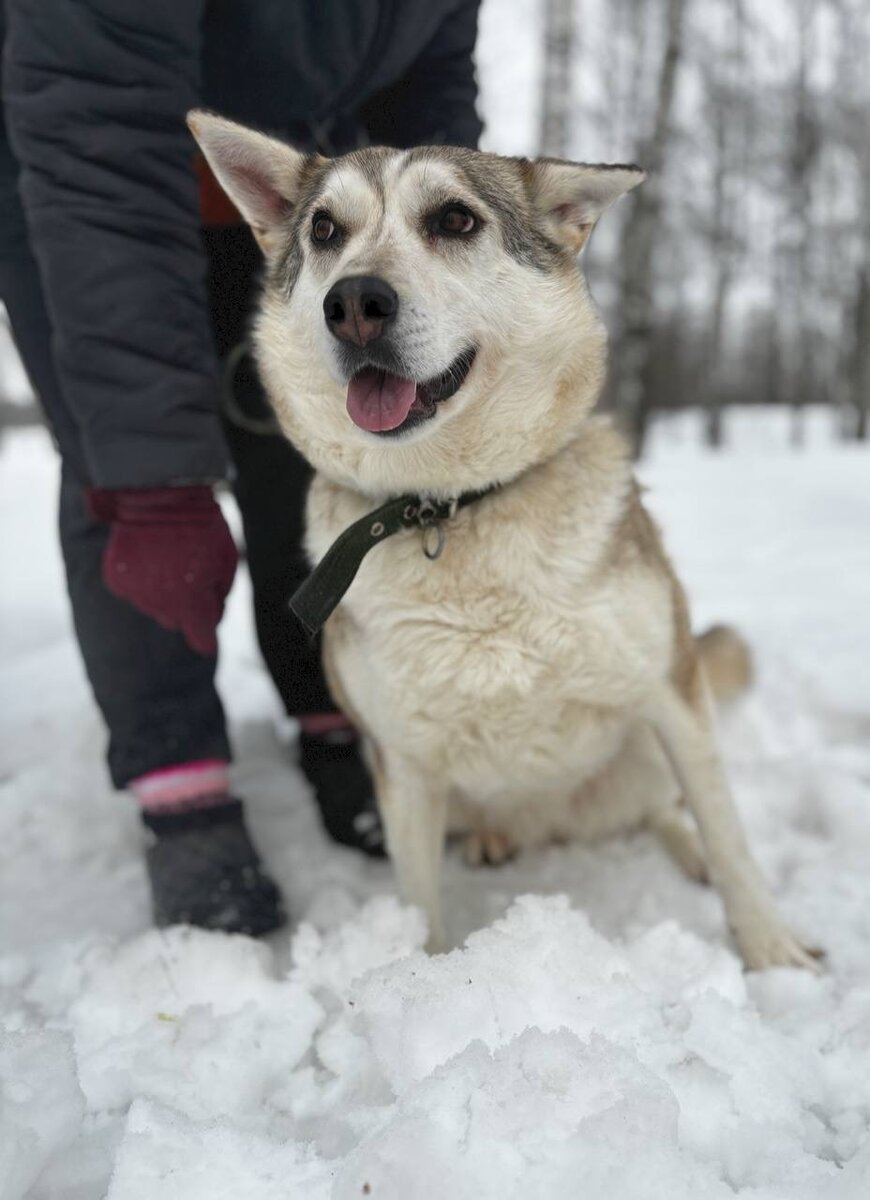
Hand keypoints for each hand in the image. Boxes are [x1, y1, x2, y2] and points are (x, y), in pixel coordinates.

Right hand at [87, 485, 237, 655]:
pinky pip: (132, 590)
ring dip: (162, 590)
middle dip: (186, 605)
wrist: (157, 494)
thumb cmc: (200, 526)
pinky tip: (147, 554)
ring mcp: (134, 594)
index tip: (207, 639)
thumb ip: (220, 594)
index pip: (201, 639)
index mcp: (190, 603)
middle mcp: (160, 605)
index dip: (206, 638)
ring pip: (153, 605)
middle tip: (192, 572)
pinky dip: (139, 578)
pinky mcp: (115, 579)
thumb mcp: (225, 559)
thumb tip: (211, 617)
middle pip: (176, 620)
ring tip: (169, 555)